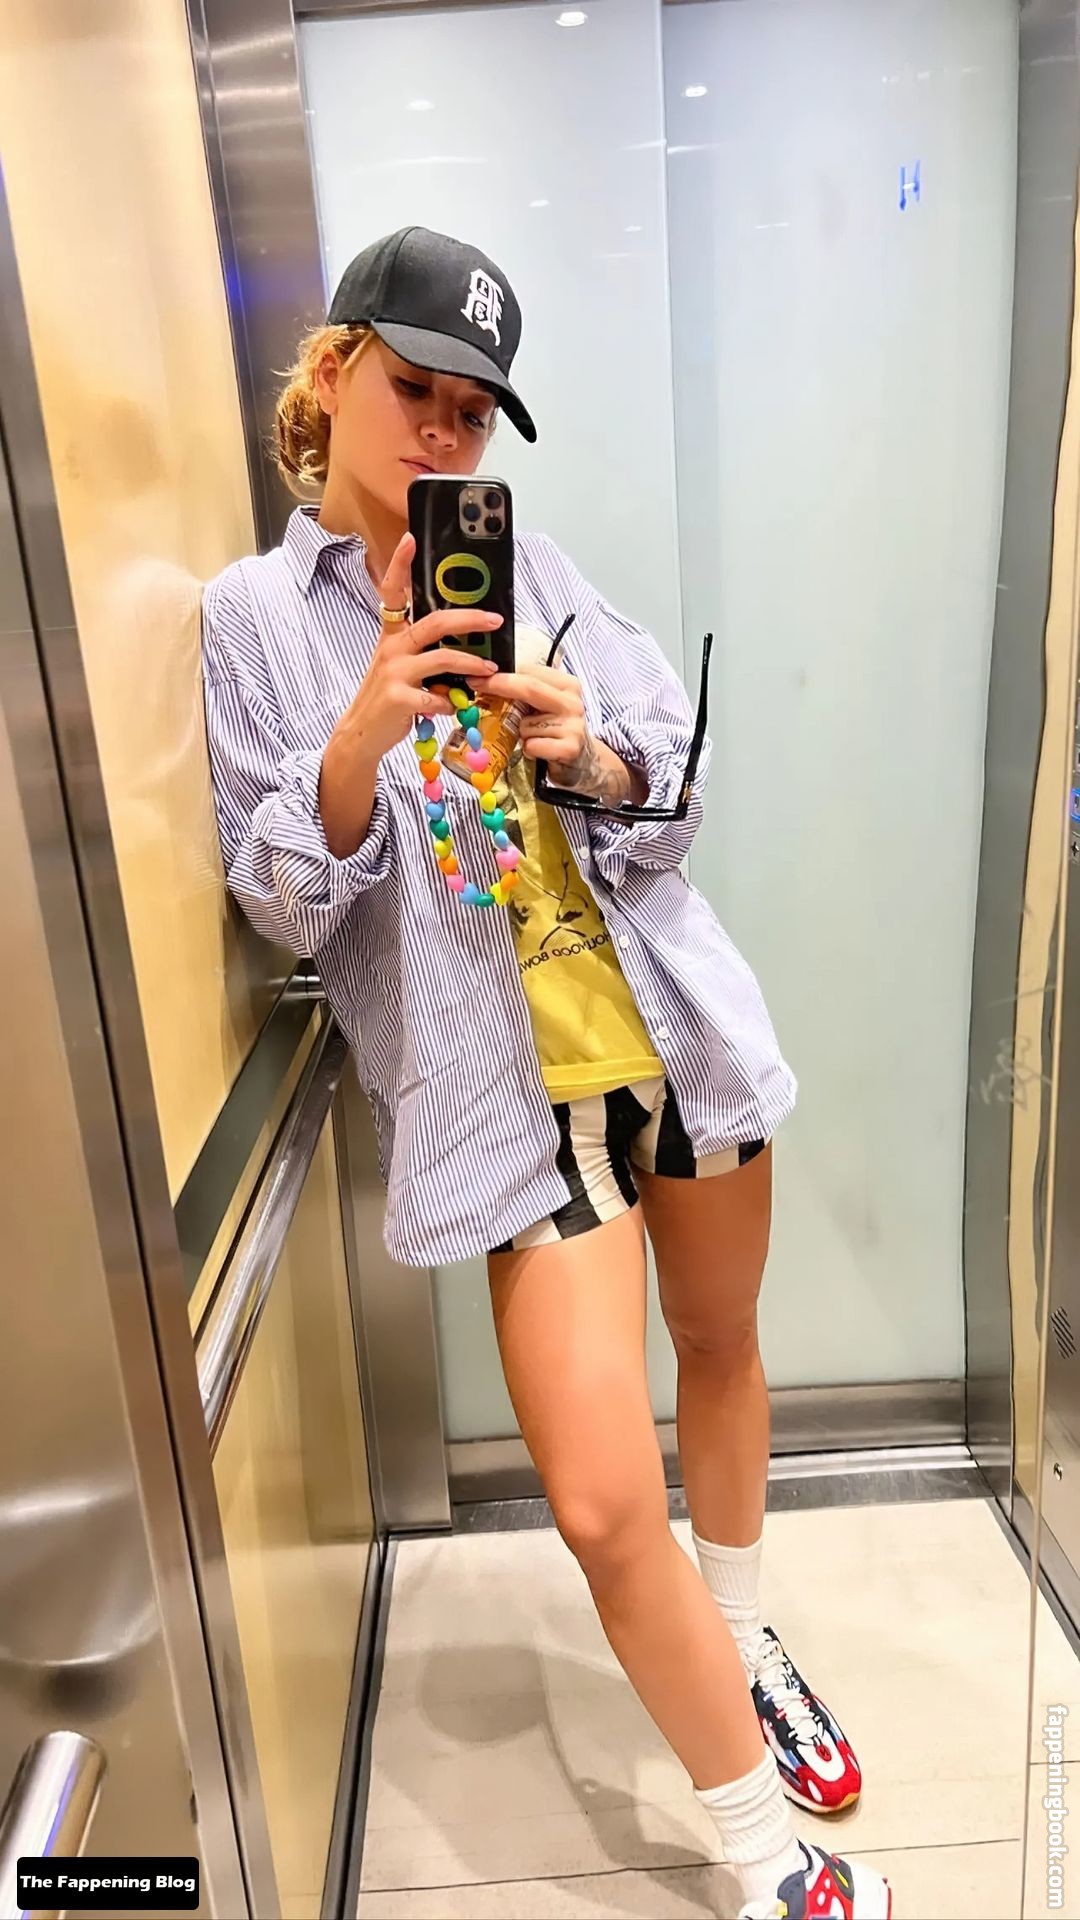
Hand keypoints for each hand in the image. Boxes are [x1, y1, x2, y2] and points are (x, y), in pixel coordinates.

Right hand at [319, 532, 499, 857]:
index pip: (393, 591)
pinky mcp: (397, 698)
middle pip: (434, 622)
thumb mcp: (403, 668)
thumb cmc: (390, 699)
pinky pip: (435, 697)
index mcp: (392, 635)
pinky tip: (457, 708)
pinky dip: (451, 703)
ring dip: (472, 665)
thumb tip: (468, 648)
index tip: (411, 537)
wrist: (362, 734)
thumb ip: (427, 653)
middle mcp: (391, 647)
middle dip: (469, 619)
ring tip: (492, 670)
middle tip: (496, 619)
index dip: (400, 564)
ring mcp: (393, 672)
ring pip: (441, 659)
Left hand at [485, 663, 588, 771]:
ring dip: (522, 734)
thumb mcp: (545, 706)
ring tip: (537, 738)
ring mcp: (572, 725)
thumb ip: (525, 692)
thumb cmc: (557, 732)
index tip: (477, 674)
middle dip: (498, 685)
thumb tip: (488, 680)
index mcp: (567, 685)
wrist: (584, 762)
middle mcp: (572, 702)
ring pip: (525, 723)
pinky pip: (532, 745)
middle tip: (477, 685)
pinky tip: (541, 751)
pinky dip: (529, 750)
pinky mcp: (569, 747)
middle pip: (529, 688)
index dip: (501, 673)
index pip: (530, 672)